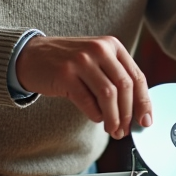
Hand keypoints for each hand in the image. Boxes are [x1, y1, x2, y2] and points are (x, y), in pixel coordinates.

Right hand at [15, 35, 151, 139]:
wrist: (30, 55)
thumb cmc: (67, 62)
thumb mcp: (95, 60)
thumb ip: (115, 77)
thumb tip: (136, 110)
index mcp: (111, 45)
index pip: (136, 76)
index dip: (143, 101)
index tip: (145, 120)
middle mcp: (98, 49)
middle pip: (124, 86)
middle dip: (128, 113)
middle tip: (125, 130)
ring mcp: (81, 60)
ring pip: (108, 95)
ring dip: (113, 117)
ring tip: (113, 129)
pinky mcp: (65, 74)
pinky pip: (87, 101)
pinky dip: (95, 114)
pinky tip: (96, 119)